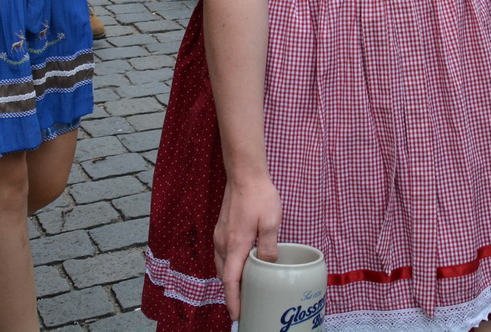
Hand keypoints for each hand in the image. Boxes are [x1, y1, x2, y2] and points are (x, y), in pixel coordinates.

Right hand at [214, 174, 280, 320]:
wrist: (244, 174)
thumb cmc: (259, 196)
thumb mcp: (270, 221)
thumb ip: (268, 246)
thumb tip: (268, 265)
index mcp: (235, 245)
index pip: (230, 280)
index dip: (233, 300)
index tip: (237, 315)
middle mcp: (223, 244)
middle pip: (224, 276)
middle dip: (232, 293)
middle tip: (245, 305)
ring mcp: (220, 236)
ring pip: (221, 266)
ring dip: (230, 279)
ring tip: (243, 289)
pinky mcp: (221, 230)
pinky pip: (222, 255)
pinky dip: (228, 266)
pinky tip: (240, 265)